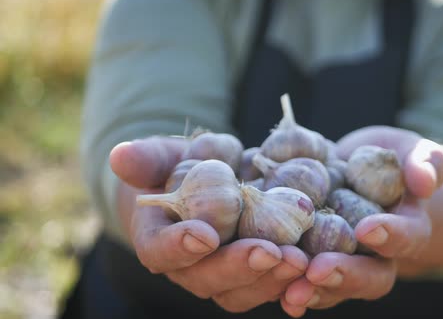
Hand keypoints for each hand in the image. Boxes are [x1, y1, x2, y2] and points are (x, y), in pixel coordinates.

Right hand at [110, 136, 308, 312]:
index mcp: (160, 239)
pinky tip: (317, 270)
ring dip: (272, 280)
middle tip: (270, 253)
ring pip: (243, 291)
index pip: (159, 252)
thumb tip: (120, 156)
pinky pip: (273, 286)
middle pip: (208, 280)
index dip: (178, 247)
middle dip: (239, 268)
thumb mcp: (167, 155)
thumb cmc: (182, 167)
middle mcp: (190, 267)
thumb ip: (148, 158)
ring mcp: (224, 275)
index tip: (204, 235)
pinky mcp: (256, 274)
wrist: (210, 184)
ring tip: (301, 260)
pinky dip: (294, 283)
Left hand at [279, 125, 442, 316]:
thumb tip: (423, 182)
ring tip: (289, 291)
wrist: (359, 170)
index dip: (390, 235)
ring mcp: (344, 262)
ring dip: (310, 290)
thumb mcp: (413, 152)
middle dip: (342, 274)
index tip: (368, 228)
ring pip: (331, 287)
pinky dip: (283, 283)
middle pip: (367, 276)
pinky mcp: (313, 260)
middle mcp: (376, 256)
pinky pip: (301, 279)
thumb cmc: (392, 159)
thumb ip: (426, 162)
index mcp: (407, 230)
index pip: (406, 237)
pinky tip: (266, 284)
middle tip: (318, 270)